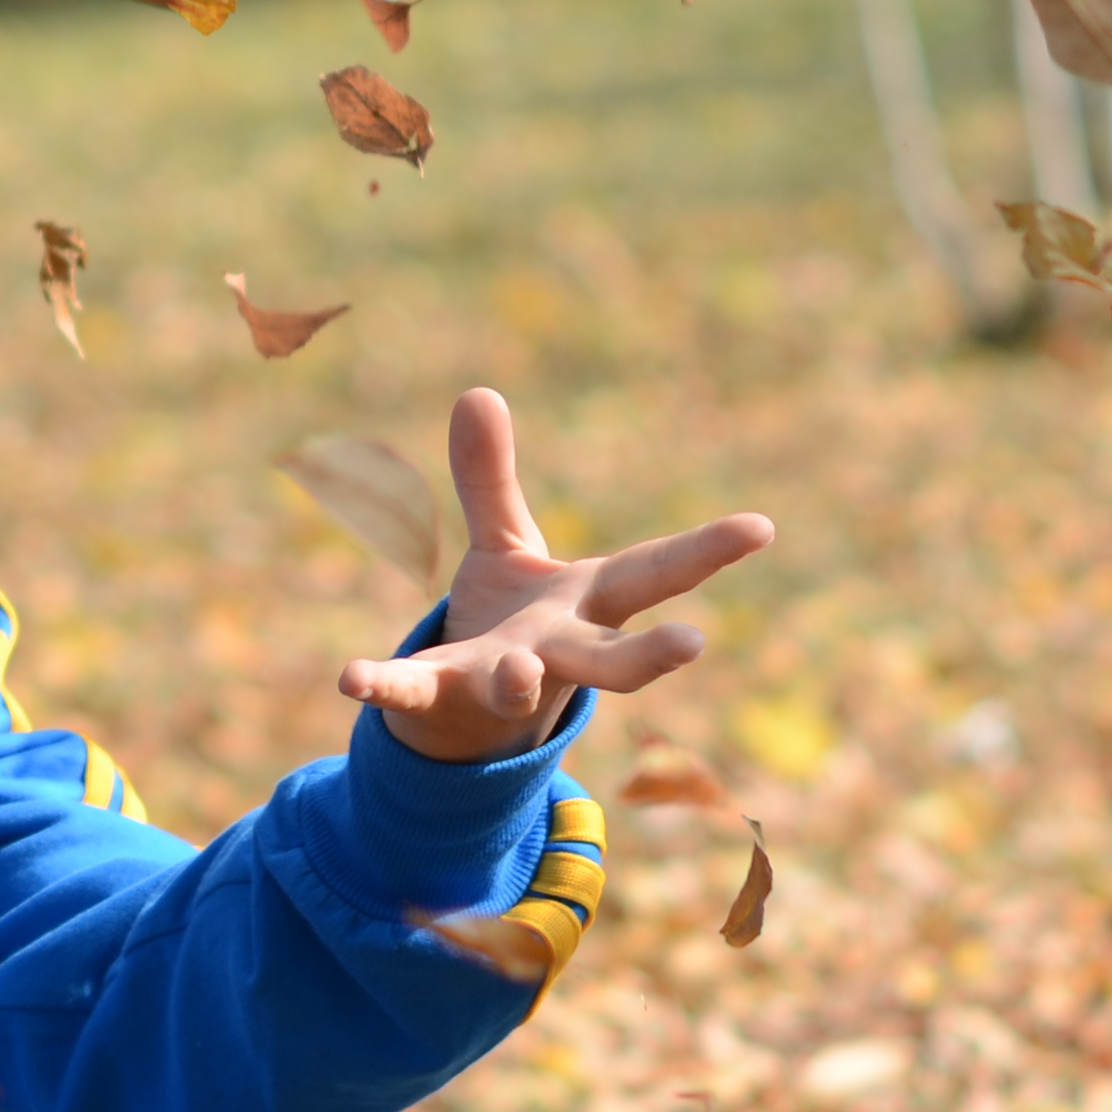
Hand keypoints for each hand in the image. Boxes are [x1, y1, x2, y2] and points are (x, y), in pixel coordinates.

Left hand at [335, 388, 774, 762]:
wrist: (463, 721)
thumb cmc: (510, 627)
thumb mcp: (506, 547)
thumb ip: (490, 478)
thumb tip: (478, 390)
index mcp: (586, 605)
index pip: (655, 575)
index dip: (708, 551)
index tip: (761, 527)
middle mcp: (556, 650)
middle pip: (611, 658)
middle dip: (649, 657)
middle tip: (693, 644)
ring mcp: (502, 679)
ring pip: (520, 683)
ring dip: (519, 678)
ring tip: (519, 672)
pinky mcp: (439, 695)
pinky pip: (410, 691)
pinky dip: (383, 684)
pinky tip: (350, 677)